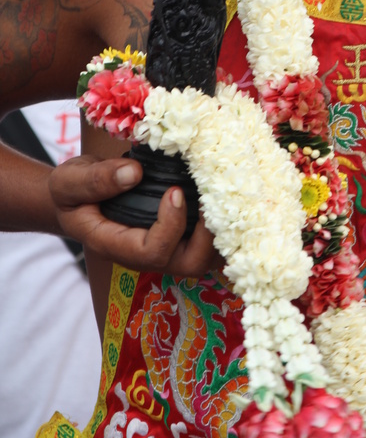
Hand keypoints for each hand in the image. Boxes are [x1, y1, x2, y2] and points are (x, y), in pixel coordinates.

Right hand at [48, 154, 222, 275]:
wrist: (76, 197)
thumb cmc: (72, 191)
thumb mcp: (69, 181)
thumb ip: (95, 180)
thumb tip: (135, 173)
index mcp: (115, 244)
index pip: (152, 252)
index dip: (171, 225)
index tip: (174, 190)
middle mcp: (144, 253)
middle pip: (188, 265)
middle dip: (207, 236)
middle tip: (212, 198)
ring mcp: (163, 247)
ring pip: (205, 258)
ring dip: (220, 232)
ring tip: (222, 195)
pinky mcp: (177, 236)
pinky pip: (208, 242)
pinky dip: (222, 225)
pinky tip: (224, 195)